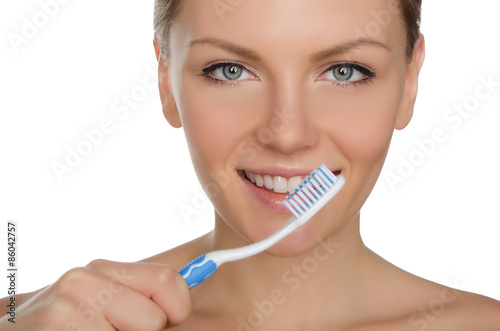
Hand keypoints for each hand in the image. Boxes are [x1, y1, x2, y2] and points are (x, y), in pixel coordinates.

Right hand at [1, 259, 190, 329]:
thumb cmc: (63, 325)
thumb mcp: (100, 302)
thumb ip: (136, 300)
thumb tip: (181, 312)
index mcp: (104, 269)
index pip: (167, 279)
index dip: (178, 309)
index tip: (169, 322)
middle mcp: (86, 279)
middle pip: (155, 320)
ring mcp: (68, 307)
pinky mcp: (59, 328)